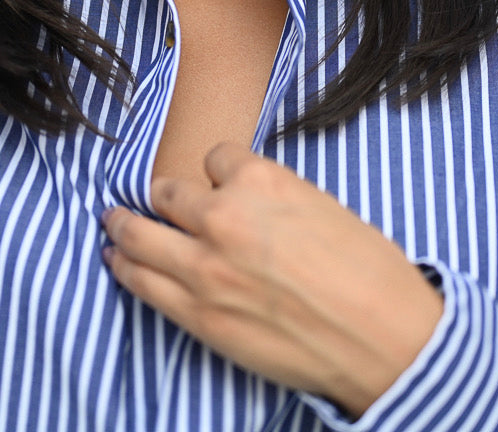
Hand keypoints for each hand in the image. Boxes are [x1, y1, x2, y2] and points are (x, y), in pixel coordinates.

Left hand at [101, 143, 442, 418]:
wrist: (385, 340)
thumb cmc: (369, 271)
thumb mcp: (320, 204)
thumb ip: (271, 196)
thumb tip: (246, 199)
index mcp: (261, 179)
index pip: (215, 156)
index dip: (218, 172)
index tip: (217, 182)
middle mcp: (224, 215)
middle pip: (166, 191)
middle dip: (163, 195)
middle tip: (155, 200)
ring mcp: (205, 265)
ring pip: (139, 232)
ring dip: (123, 224)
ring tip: (112, 222)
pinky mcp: (197, 312)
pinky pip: (142, 281)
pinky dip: (123, 266)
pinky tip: (116, 259)